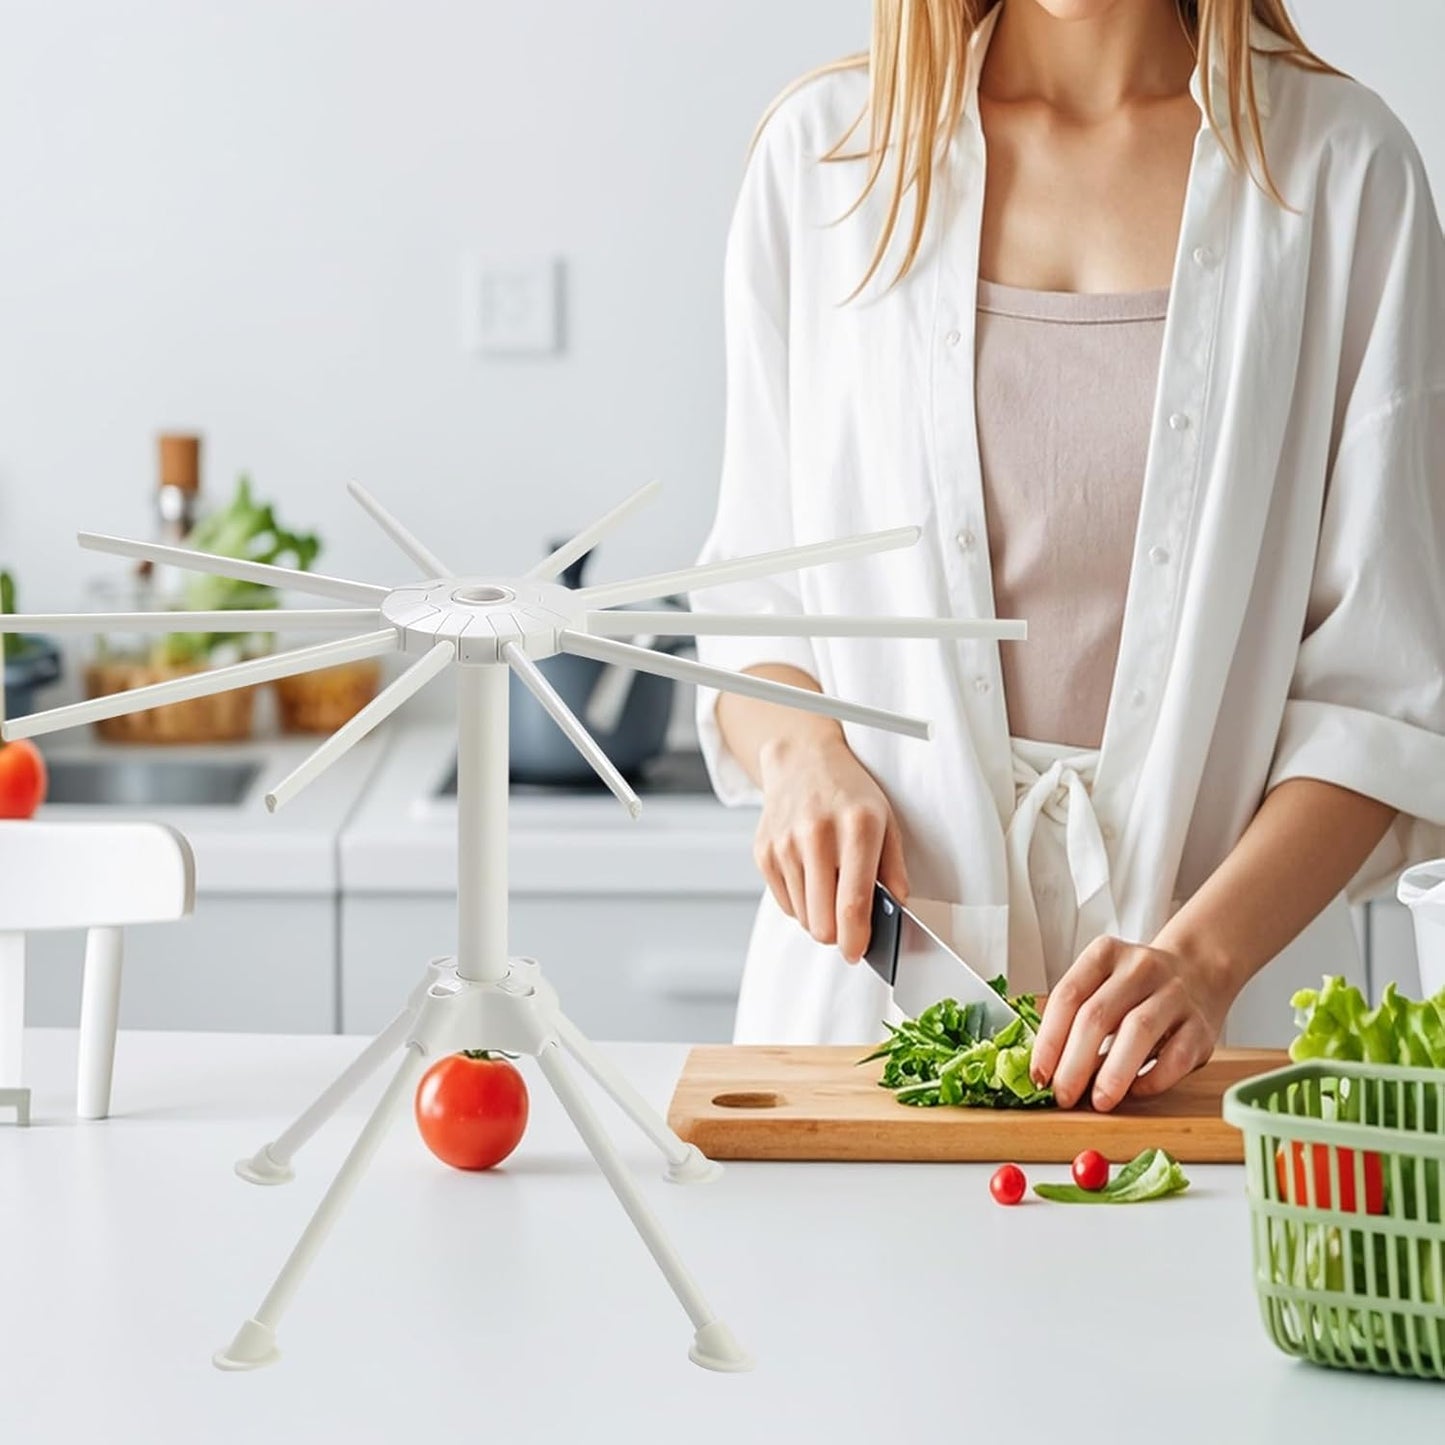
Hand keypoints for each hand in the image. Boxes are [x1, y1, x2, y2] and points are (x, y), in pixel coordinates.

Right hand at [753, 732, 908, 961]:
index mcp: (856, 827)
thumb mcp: (886, 820)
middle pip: (822, 922)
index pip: (852, 903)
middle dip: (837, 933)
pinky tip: (810, 874)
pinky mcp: (763, 852)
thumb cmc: (849, 793)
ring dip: (819, 915)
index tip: (858, 954)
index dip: (856, 939)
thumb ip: (893, 870)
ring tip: (830, 885)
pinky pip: (785, 904)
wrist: (801, 760)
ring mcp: (784, 844)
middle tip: (848, 921)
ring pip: (803, 918)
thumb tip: (894, 912)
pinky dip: (801, 901)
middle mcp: (816, 835)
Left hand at [1029, 937, 1234, 1110]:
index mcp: (1104, 954)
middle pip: (1097, 1015)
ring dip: (1113, 1073)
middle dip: (1074, 1063)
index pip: (1068, 996)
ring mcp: (1174, 994)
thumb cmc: (1136, 987)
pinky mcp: (1202, 1026)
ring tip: (1098, 1102)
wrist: (1199, 971)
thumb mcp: (1102, 984)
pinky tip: (1135, 1092)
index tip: (1038, 1075)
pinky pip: (1175, 1057)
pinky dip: (1152, 1079)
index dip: (1049, 1039)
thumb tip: (1049, 1071)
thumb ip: (1076, 1018)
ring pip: (1137, 1032)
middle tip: (1063, 1096)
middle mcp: (1139, 968)